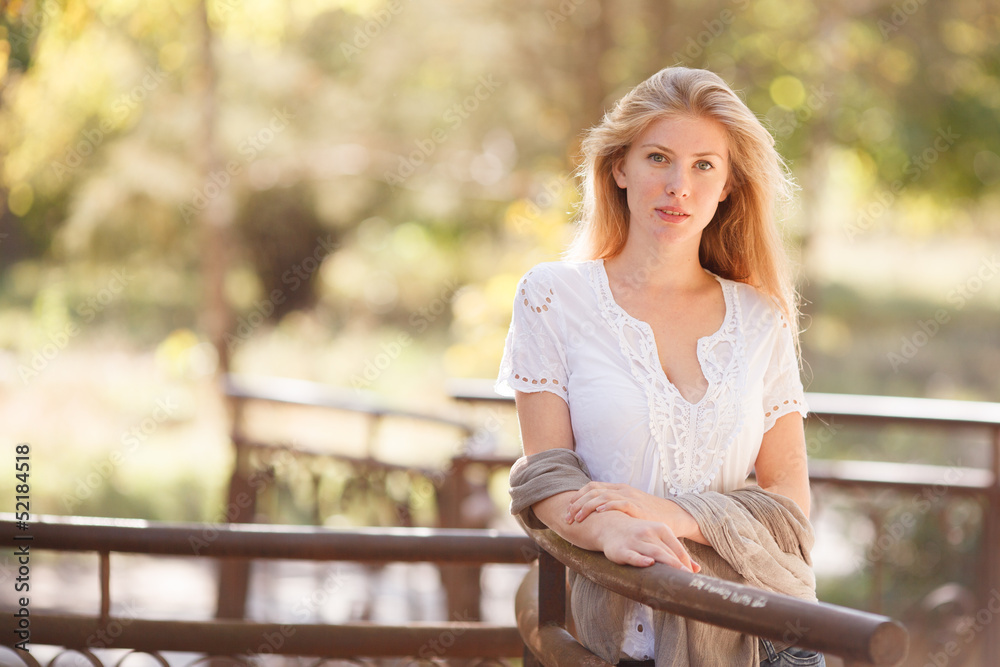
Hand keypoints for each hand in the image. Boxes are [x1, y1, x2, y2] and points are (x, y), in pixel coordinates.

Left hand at [566, 481, 707, 546]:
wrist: (673, 516)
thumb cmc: (648, 515)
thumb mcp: (628, 508)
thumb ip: (613, 509)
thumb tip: (593, 518)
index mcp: (617, 489)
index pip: (591, 487)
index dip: (577, 497)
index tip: (567, 510)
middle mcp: (621, 490)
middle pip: (592, 491)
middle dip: (577, 504)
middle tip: (567, 517)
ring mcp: (629, 496)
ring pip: (602, 496)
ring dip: (586, 507)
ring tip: (577, 518)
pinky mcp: (637, 506)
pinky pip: (619, 503)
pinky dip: (607, 506)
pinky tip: (598, 513)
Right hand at [599, 514, 699, 572]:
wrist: (610, 525)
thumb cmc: (639, 535)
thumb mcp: (658, 538)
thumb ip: (676, 552)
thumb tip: (697, 569)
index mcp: (661, 529)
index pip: (678, 549)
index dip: (686, 564)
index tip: (692, 578)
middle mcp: (649, 533)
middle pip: (668, 552)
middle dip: (679, 567)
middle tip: (689, 582)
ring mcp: (635, 541)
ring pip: (654, 552)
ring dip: (667, 563)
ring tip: (678, 576)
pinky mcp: (621, 550)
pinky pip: (632, 555)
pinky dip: (640, 559)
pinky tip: (649, 564)